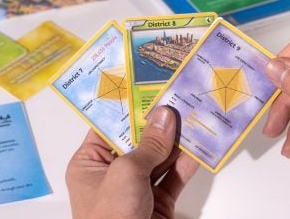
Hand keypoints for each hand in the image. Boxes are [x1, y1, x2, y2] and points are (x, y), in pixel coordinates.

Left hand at [66, 106, 199, 218]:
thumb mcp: (126, 174)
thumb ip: (148, 145)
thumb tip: (164, 116)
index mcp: (89, 164)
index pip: (108, 127)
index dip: (128, 107)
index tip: (147, 86)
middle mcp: (111, 175)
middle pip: (137, 140)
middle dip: (157, 121)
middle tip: (177, 95)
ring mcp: (136, 189)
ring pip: (159, 157)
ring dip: (176, 139)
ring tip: (194, 113)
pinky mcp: (158, 204)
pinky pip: (173, 177)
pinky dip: (187, 163)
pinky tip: (200, 145)